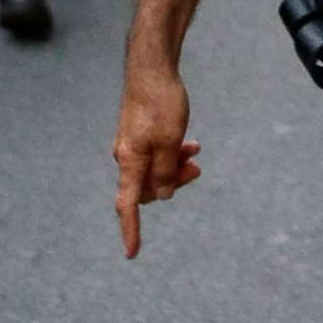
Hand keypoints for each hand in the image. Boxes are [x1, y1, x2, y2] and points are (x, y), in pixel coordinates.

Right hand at [113, 65, 202, 258]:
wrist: (151, 68)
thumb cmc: (160, 103)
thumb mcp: (170, 141)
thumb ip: (166, 172)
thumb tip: (164, 195)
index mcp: (130, 161)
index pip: (128, 205)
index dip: (131, 230)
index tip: (132, 253)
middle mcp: (127, 156)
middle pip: (149, 187)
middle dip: (173, 183)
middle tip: (195, 168)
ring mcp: (132, 145)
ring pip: (156, 170)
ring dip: (176, 167)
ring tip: (195, 152)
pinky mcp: (140, 134)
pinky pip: (156, 154)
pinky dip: (173, 153)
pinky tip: (190, 144)